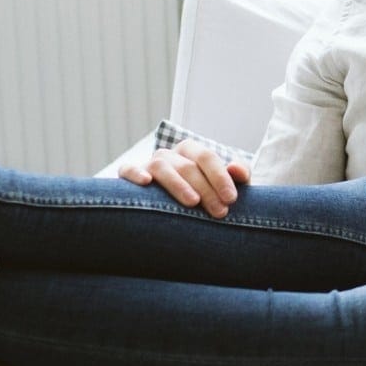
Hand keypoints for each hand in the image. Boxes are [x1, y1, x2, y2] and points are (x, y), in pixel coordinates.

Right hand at [118, 140, 249, 216]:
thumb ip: (238, 176)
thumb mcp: (224, 186)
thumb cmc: (204, 197)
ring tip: (193, 202)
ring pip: (161, 166)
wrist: (169, 213)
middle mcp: (170, 155)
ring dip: (178, 184)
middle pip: (187, 165)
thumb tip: (237, 170)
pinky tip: (147, 182)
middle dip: (206, 188)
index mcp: (191, 152)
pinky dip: (136, 173)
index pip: (206, 157)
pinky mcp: (129, 175)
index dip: (220, 177)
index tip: (231, 199)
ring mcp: (148, 164)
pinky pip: (128, 169)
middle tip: (220, 212)